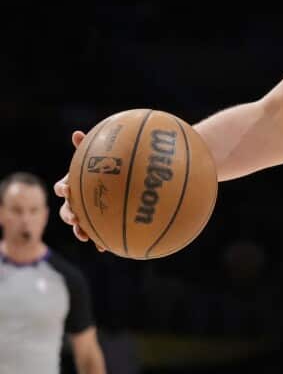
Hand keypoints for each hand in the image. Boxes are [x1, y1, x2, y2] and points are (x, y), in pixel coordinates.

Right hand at [53, 131, 103, 252]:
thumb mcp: (98, 158)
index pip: (62, 187)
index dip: (62, 188)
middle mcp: (77, 201)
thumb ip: (88, 148)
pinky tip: (105, 247)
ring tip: (84, 235)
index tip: (67, 188)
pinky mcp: (98, 226)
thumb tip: (76, 133)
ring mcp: (86, 214)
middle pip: (65, 210)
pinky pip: (96, 235)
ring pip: (77, 225)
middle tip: (74, 217)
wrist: (122, 185)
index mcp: (75, 185)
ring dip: (79, 231)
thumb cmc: (106, 168)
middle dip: (68, 214)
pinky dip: (98, 241)